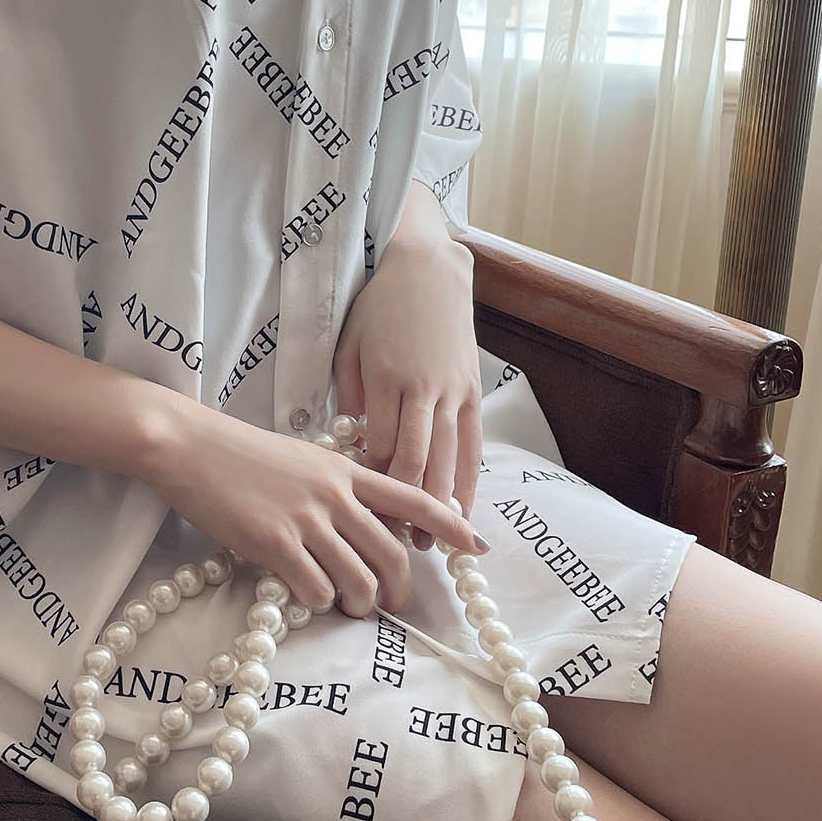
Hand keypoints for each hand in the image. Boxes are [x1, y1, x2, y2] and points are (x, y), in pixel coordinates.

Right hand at [134, 401, 486, 616]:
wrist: (189, 446)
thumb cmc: (241, 455)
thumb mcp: (303, 461)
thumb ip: (338, 490)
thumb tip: (362, 530)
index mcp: (347, 470)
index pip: (414, 499)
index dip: (451, 525)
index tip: (476, 546)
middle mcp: (335, 495)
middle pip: (392, 555)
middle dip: (398, 591)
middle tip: (387, 605)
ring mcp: (306, 519)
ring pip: (358, 580)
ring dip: (357, 604)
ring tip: (345, 607)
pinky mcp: (274, 543)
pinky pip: (316, 589)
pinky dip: (317, 602)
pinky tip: (304, 595)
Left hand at [333, 231, 482, 554]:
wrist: (426, 268)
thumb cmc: (377, 307)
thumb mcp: (348, 347)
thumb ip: (351, 397)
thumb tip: (353, 444)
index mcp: (387, 379)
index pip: (382, 448)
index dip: (374, 490)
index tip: (363, 521)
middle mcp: (425, 389)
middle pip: (419, 462)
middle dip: (408, 512)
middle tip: (398, 552)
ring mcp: (455, 391)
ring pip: (450, 459)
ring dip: (440, 507)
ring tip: (430, 546)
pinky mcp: (473, 390)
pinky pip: (473, 444)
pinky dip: (469, 480)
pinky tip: (463, 510)